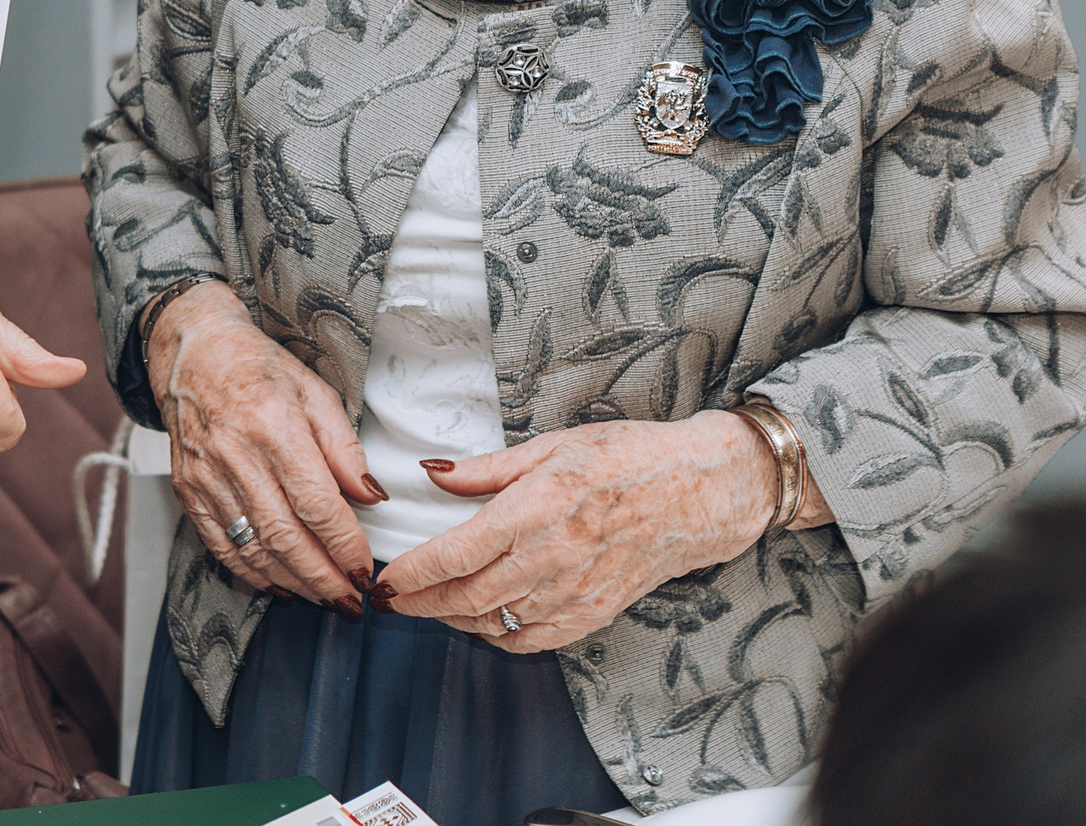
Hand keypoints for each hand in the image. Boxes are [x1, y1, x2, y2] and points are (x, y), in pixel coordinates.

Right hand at [148, 281, 385, 614]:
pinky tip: (278, 584)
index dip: (344, 546)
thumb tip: (371, 496)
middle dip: (323, 577)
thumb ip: (344, 447)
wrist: (193, 351)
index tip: (364, 570)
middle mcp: (236, 455)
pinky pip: (220, 544)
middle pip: (285, 536)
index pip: (316, 504)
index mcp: (274, 426)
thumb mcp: (315, 391)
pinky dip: (251, 572)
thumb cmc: (256, 367)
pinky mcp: (188, 489)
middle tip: (350, 599)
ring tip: (322, 597)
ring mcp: (206, 476)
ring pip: (253, 548)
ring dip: (293, 581)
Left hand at [380, 410, 828, 651]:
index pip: (456, 553)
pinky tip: (484, 623)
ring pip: (497, 623)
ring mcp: (577, 591)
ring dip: (455, 620)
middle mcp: (554, 556)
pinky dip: (501, 638)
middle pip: (468, 596)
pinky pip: (537, 640)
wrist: (699, 492)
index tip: (385, 580)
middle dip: (420, 604)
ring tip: (431, 606)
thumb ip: (486, 469)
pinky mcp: (597, 612)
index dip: (412, 573)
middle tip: (393, 601)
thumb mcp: (551, 446)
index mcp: (538, 508)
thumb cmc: (628, 458)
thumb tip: (431, 472)